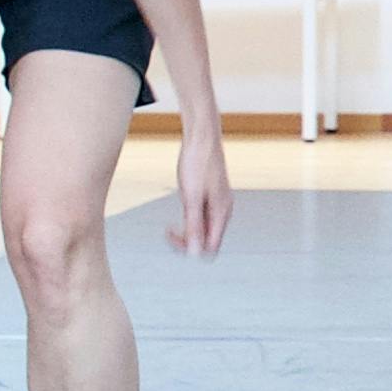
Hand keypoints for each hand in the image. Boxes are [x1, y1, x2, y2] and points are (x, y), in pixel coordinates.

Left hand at [170, 127, 231, 259]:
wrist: (202, 137)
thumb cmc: (198, 163)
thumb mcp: (191, 197)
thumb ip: (194, 226)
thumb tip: (195, 252)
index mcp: (222, 213)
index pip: (211, 248)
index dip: (192, 249)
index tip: (174, 235)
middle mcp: (223, 211)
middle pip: (207, 241)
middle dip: (187, 240)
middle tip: (168, 231)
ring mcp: (217, 204)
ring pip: (204, 229)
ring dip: (187, 229)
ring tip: (174, 216)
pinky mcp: (210, 197)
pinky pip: (202, 217)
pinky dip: (189, 218)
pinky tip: (182, 204)